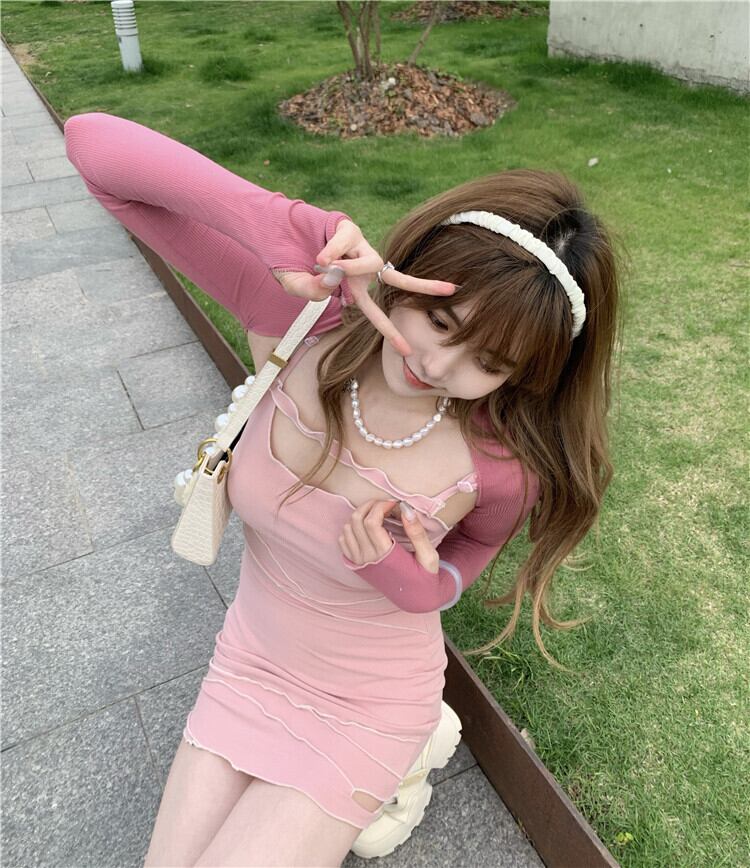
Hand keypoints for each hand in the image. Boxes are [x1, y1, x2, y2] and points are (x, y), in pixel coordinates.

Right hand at [274, 219, 457, 356]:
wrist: (281, 231)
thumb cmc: (292, 263)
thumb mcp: (297, 285)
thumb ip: (310, 290)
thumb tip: (330, 280)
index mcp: (355, 287)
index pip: (376, 312)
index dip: (391, 332)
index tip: (408, 352)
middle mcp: (363, 267)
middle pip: (399, 279)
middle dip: (424, 286)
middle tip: (452, 291)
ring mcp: (359, 248)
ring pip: (371, 264)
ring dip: (352, 270)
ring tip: (322, 265)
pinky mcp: (349, 229)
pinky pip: (346, 244)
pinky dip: (332, 253)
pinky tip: (319, 257)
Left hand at [338, 498, 439, 573]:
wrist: (416, 599)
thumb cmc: (424, 575)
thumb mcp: (428, 555)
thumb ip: (417, 532)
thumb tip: (406, 508)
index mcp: (385, 555)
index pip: (371, 521)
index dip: (380, 506)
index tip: (393, 503)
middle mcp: (368, 558)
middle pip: (356, 521)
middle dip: (369, 506)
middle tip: (383, 504)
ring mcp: (359, 562)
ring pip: (347, 529)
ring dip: (359, 516)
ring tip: (376, 514)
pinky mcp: (356, 565)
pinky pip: (343, 542)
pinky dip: (351, 530)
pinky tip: (366, 528)